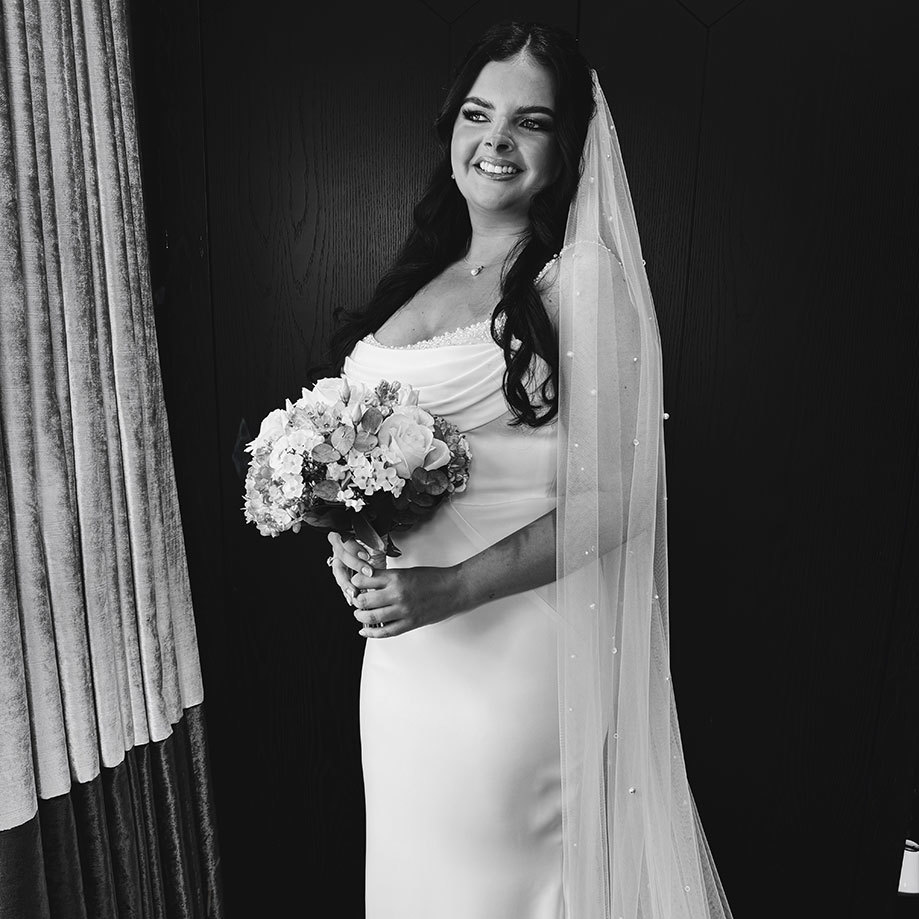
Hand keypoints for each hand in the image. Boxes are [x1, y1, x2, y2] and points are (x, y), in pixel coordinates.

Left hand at [327, 531, 466, 637]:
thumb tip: (371, 582)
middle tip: (356, 599)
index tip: (355, 584)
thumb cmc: (434, 578)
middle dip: (356, 600)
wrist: (454, 589)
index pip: (364, 579)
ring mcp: (403, 611)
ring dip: (361, 616)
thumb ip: (390, 578)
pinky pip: (386, 632)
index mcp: (396, 577)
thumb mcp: (408, 571)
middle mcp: (397, 594)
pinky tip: (365, 631)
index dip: (356, 582)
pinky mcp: (409, 623)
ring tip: (359, 614)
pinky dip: (372, 633)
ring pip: (371, 617)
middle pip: (364, 600)